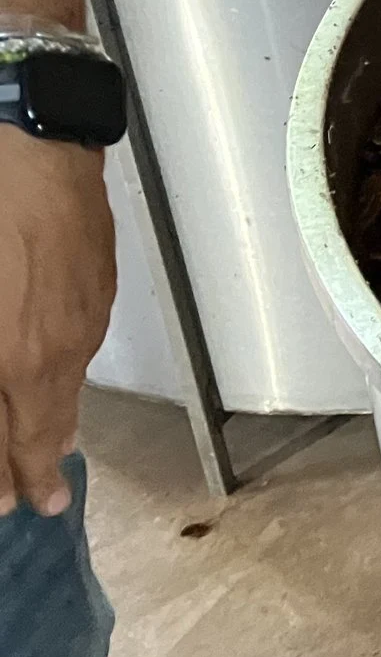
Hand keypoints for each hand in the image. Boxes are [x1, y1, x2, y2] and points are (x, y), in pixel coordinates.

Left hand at [0, 127, 114, 515]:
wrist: (36, 150)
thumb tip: (2, 389)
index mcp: (10, 359)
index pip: (7, 438)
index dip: (5, 476)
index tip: (9, 506)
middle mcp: (50, 350)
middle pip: (44, 424)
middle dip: (38, 467)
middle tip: (43, 502)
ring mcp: (79, 320)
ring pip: (67, 388)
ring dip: (55, 425)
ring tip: (53, 449)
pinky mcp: (95, 290)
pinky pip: (80, 352)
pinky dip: (69, 380)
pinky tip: (62, 380)